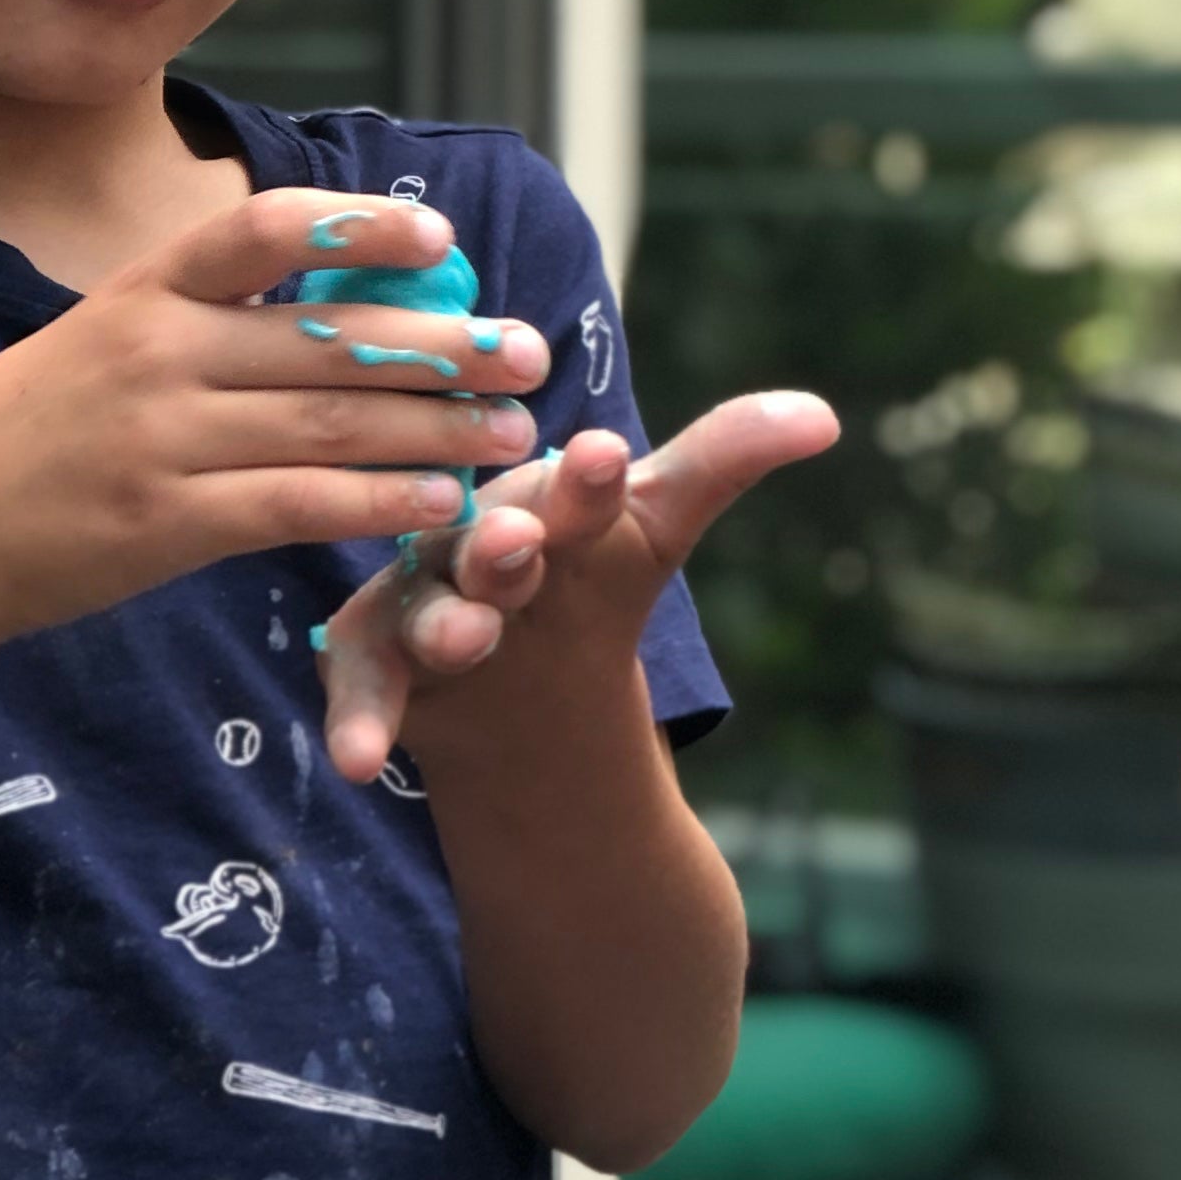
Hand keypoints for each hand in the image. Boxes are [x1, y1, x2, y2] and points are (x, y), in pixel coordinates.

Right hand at [0, 190, 550, 651]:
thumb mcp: (100, 335)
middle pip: (329, 336)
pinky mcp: (165, 521)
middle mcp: (156, 351)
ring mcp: (161, 437)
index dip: (359, 225)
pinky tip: (441, 503)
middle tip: (530, 351)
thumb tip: (332, 278)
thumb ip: (203, 309)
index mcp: (143, 291)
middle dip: (445, 345)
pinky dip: (378, 502)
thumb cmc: (34, 429)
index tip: (442, 238)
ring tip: (511, 432)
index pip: (262, 228)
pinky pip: (296, 504)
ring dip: (436, 428)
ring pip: (329, 421)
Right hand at [313, 391, 841, 781]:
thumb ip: (725, 461)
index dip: (587, 479)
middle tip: (518, 541)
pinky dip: (359, 722)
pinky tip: (355, 765)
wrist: (513, 664)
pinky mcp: (377, 663)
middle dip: (502, 543)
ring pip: (428, 614)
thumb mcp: (657, 527)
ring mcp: (421, 602)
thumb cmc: (582, 567)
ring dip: (442, 624)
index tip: (609, 455)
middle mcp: (475, 541)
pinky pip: (363, 693)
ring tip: (463, 638)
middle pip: (486, 541)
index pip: (576, 488)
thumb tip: (825, 414)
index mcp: (551, 504)